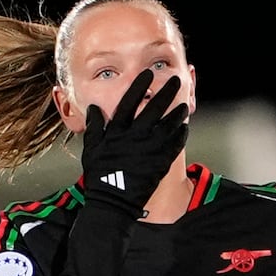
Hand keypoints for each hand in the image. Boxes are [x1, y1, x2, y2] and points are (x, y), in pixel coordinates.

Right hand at [80, 69, 188, 216]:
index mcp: (117, 131)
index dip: (139, 86)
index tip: (147, 74)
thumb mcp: (91, 149)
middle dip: (165, 92)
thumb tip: (93, 108)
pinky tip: (184, 127)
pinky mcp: (160, 162)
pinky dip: (180, 134)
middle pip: (153, 108)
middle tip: (175, 80)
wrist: (113, 201)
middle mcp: (135, 136)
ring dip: (177, 113)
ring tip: (184, 103)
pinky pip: (174, 144)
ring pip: (168, 124)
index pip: (129, 102)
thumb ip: (94, 127)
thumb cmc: (99, 175)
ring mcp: (149, 148)